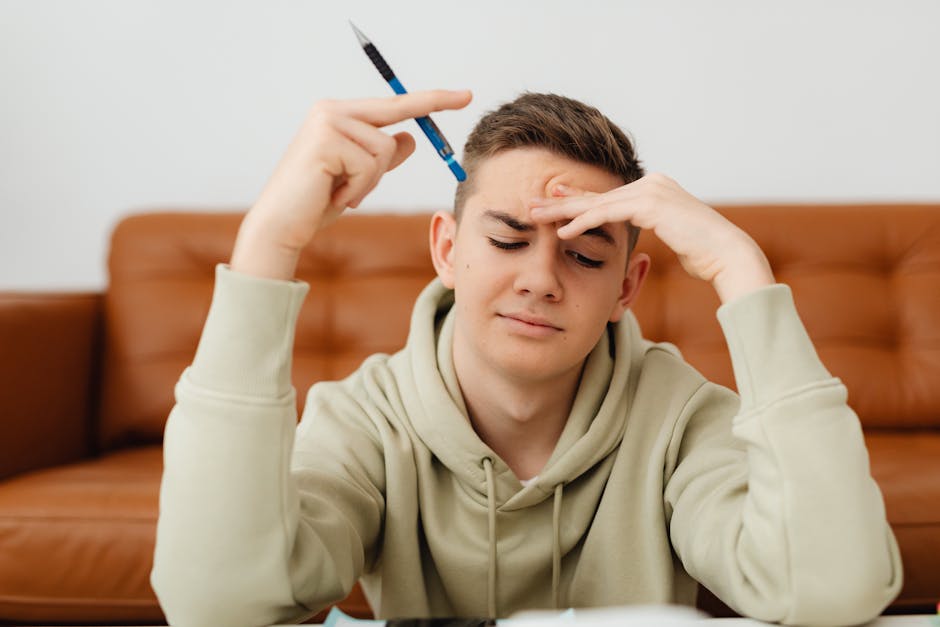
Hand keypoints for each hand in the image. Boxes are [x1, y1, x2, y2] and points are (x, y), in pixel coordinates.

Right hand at [232, 89, 472, 278]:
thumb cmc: (318, 202)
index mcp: (338, 115)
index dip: (429, 100)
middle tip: (467, 95)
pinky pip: (369, 166)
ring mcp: (326, 123)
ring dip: (371, 181)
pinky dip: (359, 189)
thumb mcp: (359, 178)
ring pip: (383, 149)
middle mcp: (331, 111)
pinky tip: (336, 197)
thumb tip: (410, 137)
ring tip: (345, 193)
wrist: (282, 225)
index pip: (392, 104)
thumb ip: (383, 157)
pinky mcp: (325, 141)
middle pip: (394, 115)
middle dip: (430, 107)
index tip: (463, 96)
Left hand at [529, 173, 775, 303]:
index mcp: (654, 189)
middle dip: (561, 202)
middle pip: (598, 195)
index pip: (608, 196)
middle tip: (531, 204)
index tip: (552, 203)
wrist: (728, 255)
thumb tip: (641, 233)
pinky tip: (561, 232)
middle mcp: (651, 183)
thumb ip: (653, 227)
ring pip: (597, 203)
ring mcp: (651, 190)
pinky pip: (607, 214)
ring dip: (563, 211)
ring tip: (535, 217)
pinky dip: (582, 222)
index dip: (577, 200)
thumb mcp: (673, 236)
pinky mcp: (650, 204)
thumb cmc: (704, 254)